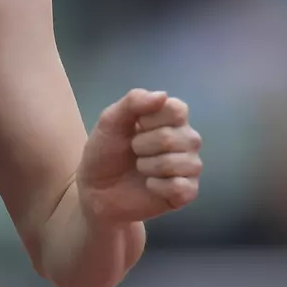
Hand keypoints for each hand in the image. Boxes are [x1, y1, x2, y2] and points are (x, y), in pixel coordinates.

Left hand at [77, 88, 201, 224]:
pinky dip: (158, 187)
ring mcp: (189, 166)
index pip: (178, 109)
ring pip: (180, 163)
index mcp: (171, 118)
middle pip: (177, 137)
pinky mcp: (187, 191)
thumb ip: (133, 102)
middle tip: (133, 151)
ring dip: (149, 166)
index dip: (151, 119)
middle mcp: (186, 139)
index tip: (136, 126)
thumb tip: (163, 95)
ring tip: (140, 168)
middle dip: (143, 146)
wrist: (96, 189)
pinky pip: (181, 187)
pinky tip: (149, 186)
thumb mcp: (110, 121)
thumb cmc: (105, 151)